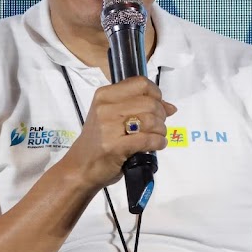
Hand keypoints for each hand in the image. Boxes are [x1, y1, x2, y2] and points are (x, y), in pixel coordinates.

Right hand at [60, 76, 176, 190]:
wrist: (80, 167)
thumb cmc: (98, 142)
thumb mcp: (111, 117)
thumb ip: (138, 107)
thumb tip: (170, 107)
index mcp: (104, 95)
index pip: (141, 84)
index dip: (156, 94)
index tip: (157, 106)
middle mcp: (105, 107)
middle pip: (150, 102)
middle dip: (161, 115)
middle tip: (157, 126)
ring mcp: (109, 127)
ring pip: (151, 120)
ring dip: (161, 130)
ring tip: (156, 136)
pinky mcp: (116, 146)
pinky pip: (149, 139)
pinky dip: (159, 142)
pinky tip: (156, 145)